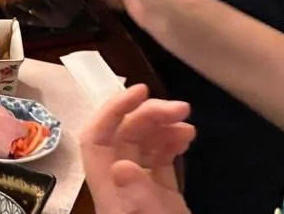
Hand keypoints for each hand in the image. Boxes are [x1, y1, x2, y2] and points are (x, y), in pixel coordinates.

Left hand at [81, 84, 194, 213]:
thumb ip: (136, 192)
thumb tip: (122, 166)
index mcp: (106, 186)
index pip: (96, 137)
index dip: (112, 110)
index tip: (140, 91)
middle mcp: (120, 181)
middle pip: (125, 134)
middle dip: (151, 114)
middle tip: (181, 109)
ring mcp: (140, 185)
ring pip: (143, 142)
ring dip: (163, 126)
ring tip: (187, 124)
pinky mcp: (160, 192)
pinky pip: (160, 157)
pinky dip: (172, 142)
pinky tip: (186, 137)